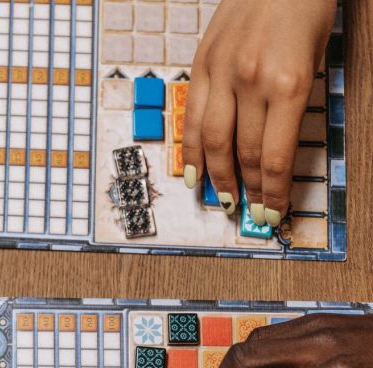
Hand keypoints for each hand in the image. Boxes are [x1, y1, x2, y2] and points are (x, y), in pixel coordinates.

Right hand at [183, 0, 335, 225]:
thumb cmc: (304, 9)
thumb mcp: (312, 61)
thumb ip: (291, 106)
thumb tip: (273, 153)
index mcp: (286, 83)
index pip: (275, 155)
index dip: (273, 190)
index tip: (272, 211)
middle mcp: (249, 81)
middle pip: (242, 152)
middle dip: (247, 188)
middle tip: (249, 212)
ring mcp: (220, 72)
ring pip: (211, 140)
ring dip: (215, 175)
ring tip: (220, 198)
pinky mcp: (200, 63)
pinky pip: (191, 115)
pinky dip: (189, 147)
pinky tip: (190, 169)